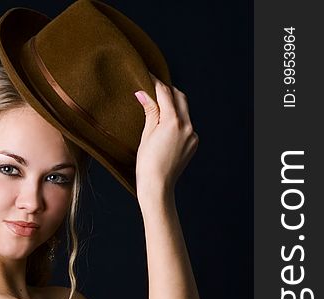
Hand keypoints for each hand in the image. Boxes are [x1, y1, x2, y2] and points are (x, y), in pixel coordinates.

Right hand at [134, 72, 198, 198]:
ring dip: (174, 106)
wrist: (158, 185)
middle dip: (169, 91)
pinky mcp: (194, 143)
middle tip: (155, 90)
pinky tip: (167, 129)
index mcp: (173, 121)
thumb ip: (150, 110)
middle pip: (180, 97)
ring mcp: (192, 135)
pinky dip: (178, 122)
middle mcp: (187, 126)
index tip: (148, 76)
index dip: (156, 82)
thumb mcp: (147, 134)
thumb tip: (143, 93)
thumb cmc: (147, 162)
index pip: (165, 93)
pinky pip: (187, 126)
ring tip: (159, 109)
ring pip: (185, 112)